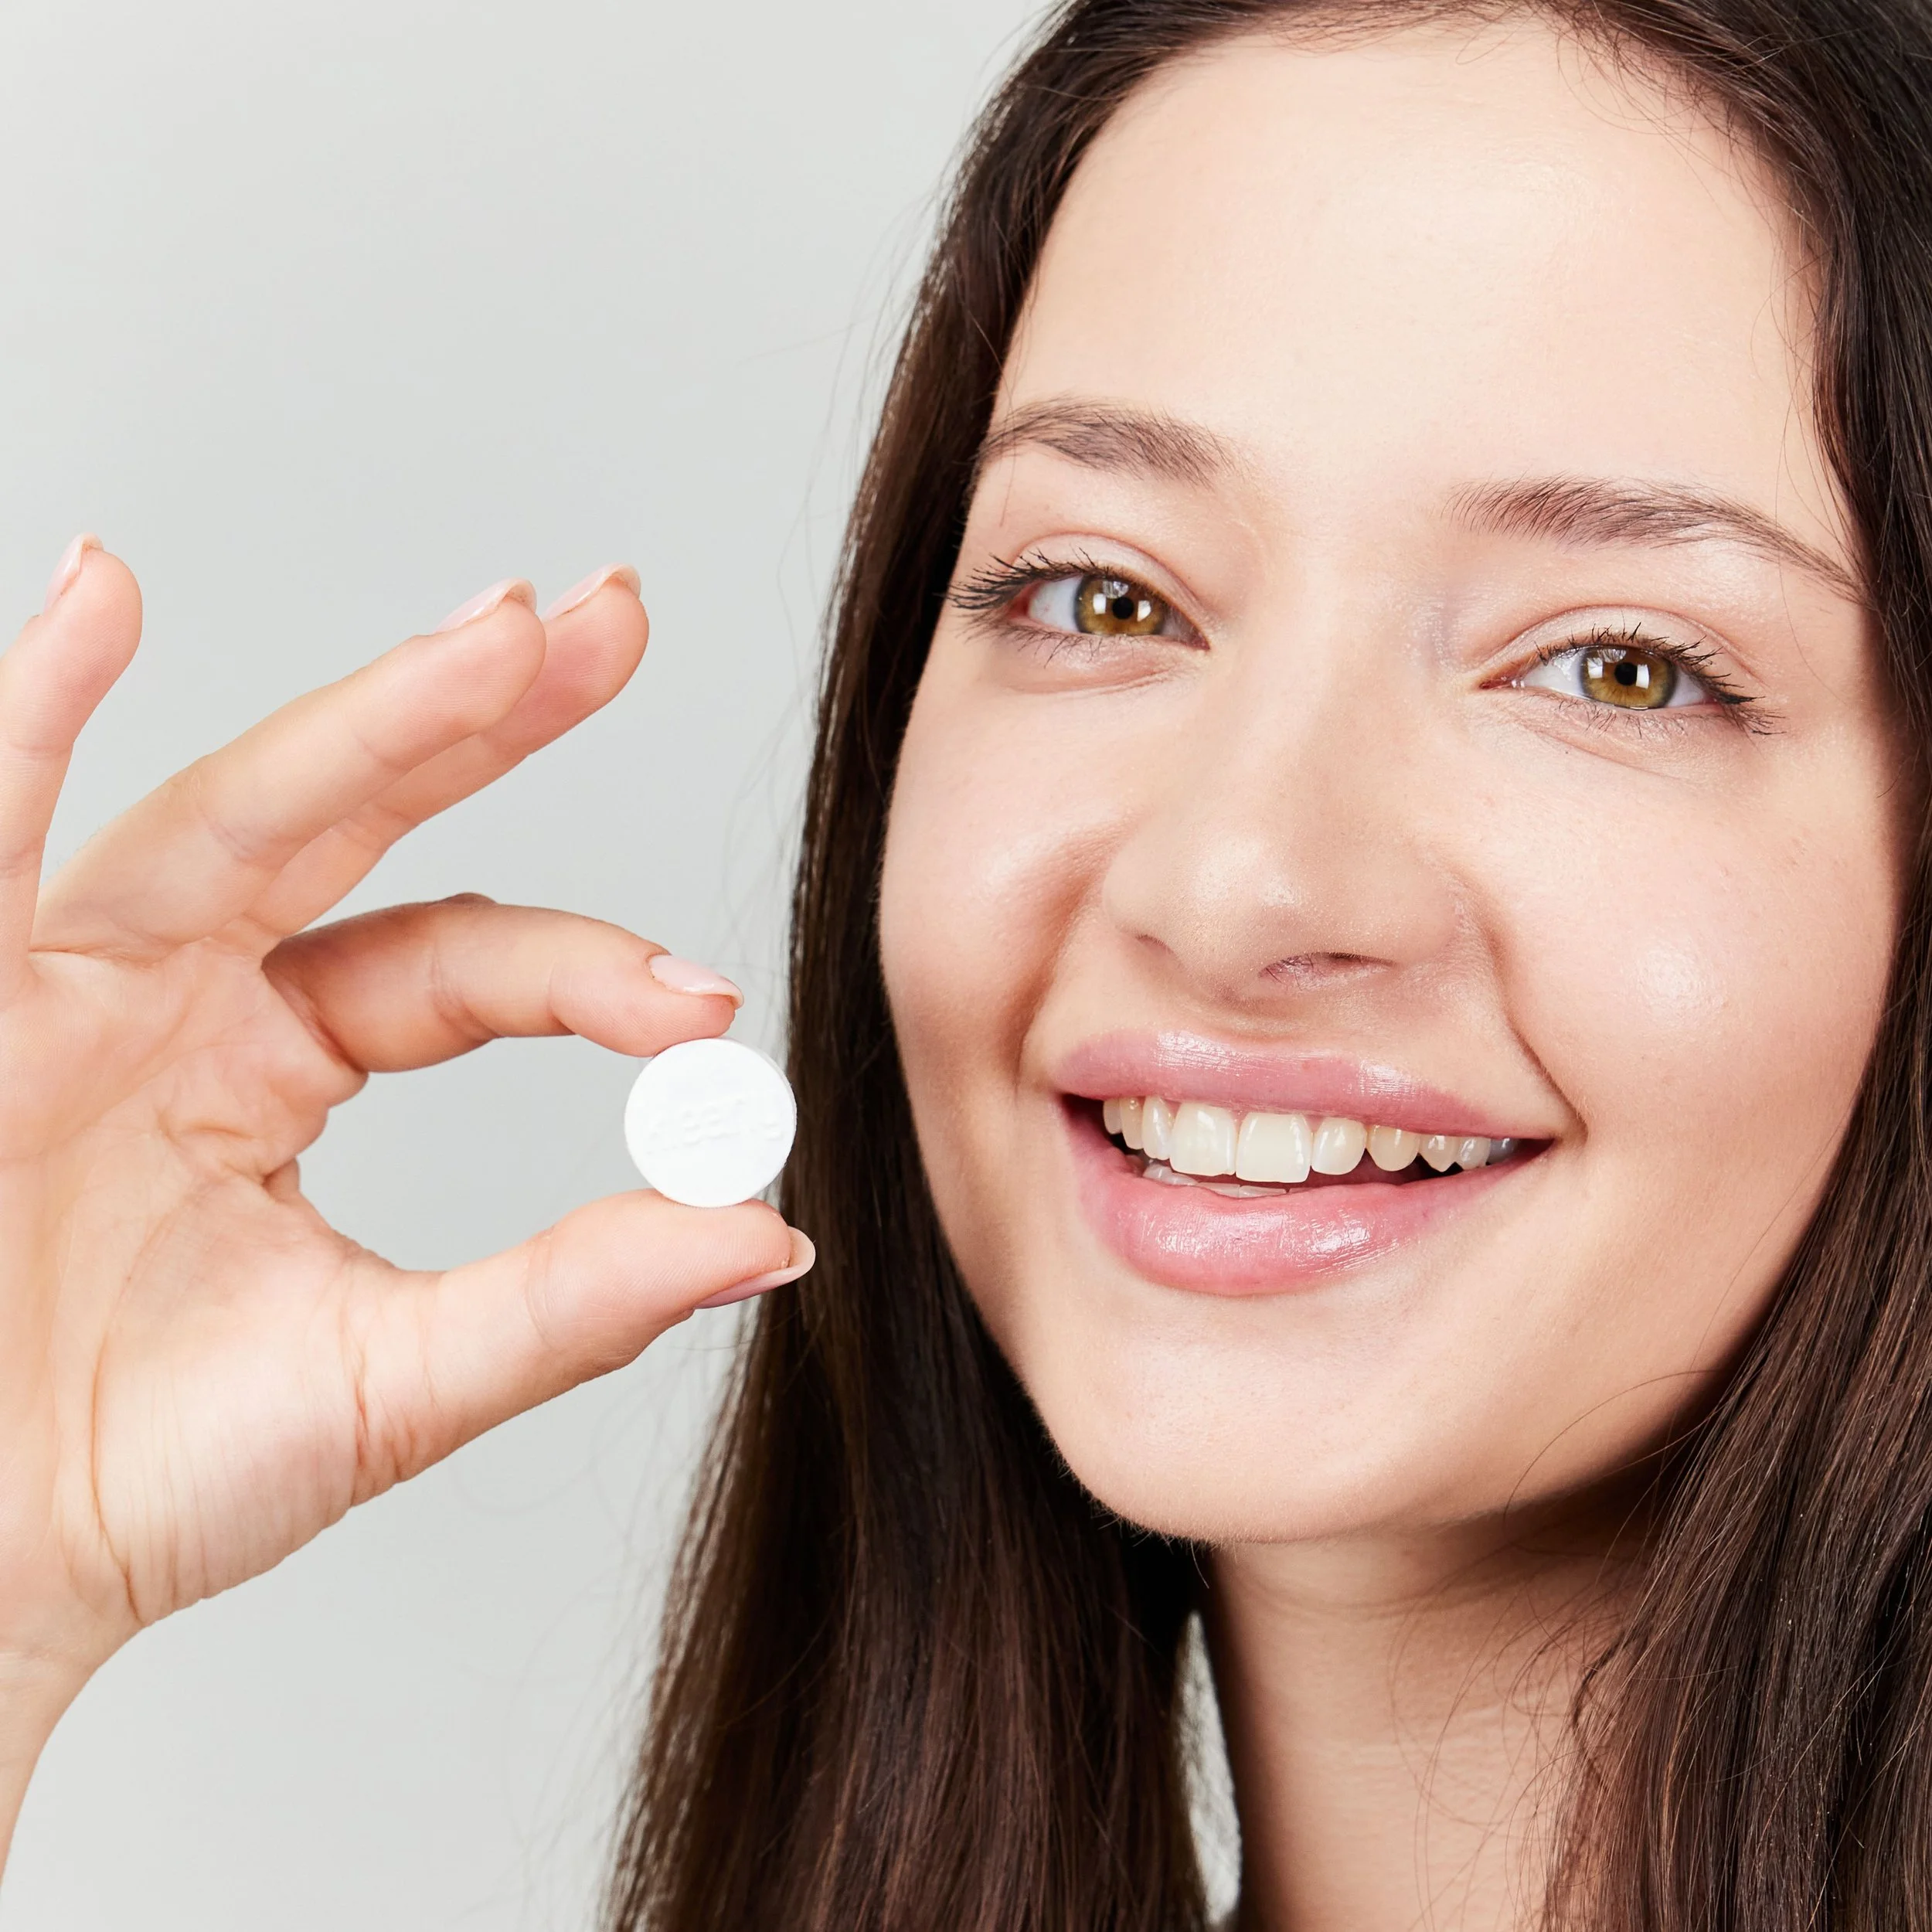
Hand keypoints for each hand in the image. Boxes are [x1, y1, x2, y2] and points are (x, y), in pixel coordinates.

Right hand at [0, 543, 808, 1737]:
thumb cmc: (137, 1482)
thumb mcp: (393, 1378)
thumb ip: (574, 1297)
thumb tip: (772, 1234)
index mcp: (272, 1062)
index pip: (455, 961)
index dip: (589, 972)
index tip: (709, 1009)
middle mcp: (173, 991)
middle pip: (351, 817)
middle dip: (486, 714)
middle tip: (618, 618)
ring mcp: (63, 985)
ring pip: (227, 814)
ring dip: (363, 716)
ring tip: (503, 628)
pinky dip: (28, 718)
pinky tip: (95, 596)